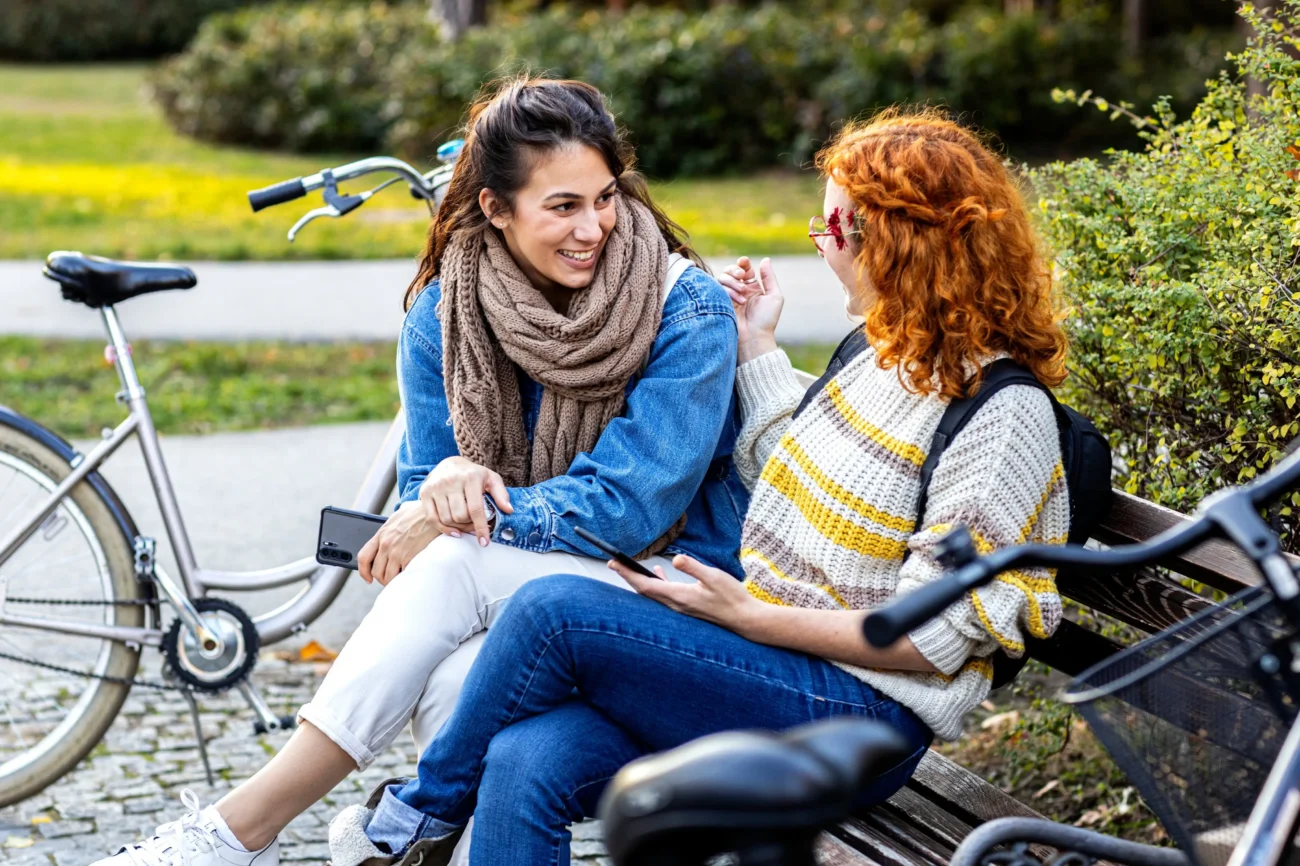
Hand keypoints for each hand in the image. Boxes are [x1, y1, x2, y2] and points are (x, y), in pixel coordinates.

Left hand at [357, 501, 438, 586]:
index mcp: (382, 534)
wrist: (434, 513)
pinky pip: (402, 576)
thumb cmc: (421, 511)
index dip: (364, 571)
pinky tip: (411, 574)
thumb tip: (396, 519)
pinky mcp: (409, 558)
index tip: (368, 578)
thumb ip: (394, 522)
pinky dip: (406, 578)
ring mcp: (397, 552)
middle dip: (382, 578)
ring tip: (402, 578)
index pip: (363, 557)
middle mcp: (386, 544)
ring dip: (394, 581)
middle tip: (391, 578)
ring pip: (388, 577)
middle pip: (376, 571)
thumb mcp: (402, 512)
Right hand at [418, 456, 513, 545]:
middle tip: (474, 525)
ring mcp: (436, 486)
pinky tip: (454, 531)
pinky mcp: (425, 492)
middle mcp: (451, 480)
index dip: (481, 527)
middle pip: (460, 516)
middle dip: (469, 525)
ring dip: (458, 527)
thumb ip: (501, 494)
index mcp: (470, 477)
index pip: (475, 508)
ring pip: (447, 519)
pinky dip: (443, 528)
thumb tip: (508, 510)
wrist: (450, 464)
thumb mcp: (491, 479)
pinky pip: (432, 518)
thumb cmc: (474, 475)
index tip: (484, 542)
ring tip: (465, 523)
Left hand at [608, 554, 764, 635]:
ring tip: (629, 567)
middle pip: (644, 591)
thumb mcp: (714, 576)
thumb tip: (676, 558)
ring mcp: (681, 608)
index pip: (645, 585)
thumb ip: (693, 567)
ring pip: (653, 594)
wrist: (745, 619)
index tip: (613, 563)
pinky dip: (657, 583)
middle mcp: (675, 605)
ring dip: (640, 580)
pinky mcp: (687, 607)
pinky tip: (659, 573)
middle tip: (614, 563)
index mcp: (679, 596)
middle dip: (628, 576)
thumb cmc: (732, 598)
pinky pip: (665, 595)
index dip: (627, 574)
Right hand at [717, 256, 783, 363]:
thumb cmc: (767, 320)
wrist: (754, 338)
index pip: (745, 269)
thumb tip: (765, 260)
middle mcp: (740, 291)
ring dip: (733, 283)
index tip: (744, 262)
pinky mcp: (720, 303)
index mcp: (753, 288)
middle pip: (730, 270)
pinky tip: (738, 301)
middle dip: (734, 270)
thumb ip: (769, 278)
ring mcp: (729, 297)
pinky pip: (717, 289)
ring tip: (742, 296)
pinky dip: (728, 291)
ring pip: (722, 278)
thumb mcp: (774, 297)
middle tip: (741, 277)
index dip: (743, 263)